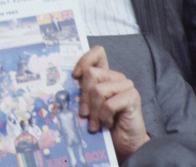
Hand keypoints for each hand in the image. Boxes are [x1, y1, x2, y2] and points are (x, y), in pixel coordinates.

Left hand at [73, 46, 148, 162]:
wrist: (124, 143)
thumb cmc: (103, 124)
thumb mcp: (88, 106)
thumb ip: (81, 94)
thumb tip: (63, 89)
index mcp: (104, 75)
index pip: (97, 53)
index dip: (84, 60)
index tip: (75, 76)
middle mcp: (115, 77)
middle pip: (91, 74)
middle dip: (84, 97)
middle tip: (84, 115)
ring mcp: (125, 86)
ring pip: (98, 90)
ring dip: (94, 112)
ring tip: (95, 124)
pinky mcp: (132, 97)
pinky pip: (109, 104)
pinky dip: (104, 117)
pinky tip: (108, 124)